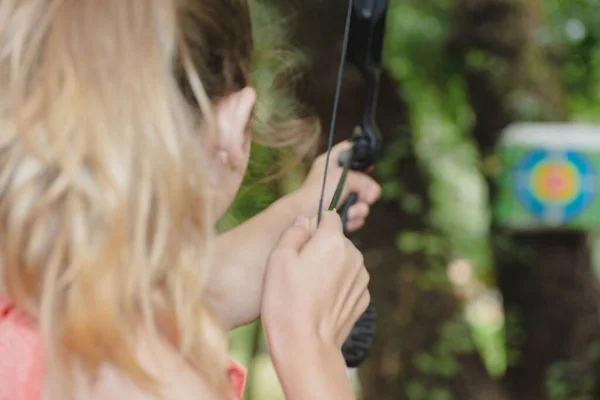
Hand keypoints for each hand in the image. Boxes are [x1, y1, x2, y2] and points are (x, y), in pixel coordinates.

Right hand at [261, 212, 369, 348]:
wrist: (305, 346)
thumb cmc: (286, 301)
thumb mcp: (278, 259)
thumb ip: (293, 232)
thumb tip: (304, 221)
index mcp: (334, 241)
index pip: (330, 216)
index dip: (312, 227)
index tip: (299, 245)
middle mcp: (354, 256)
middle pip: (336, 240)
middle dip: (320, 248)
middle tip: (298, 271)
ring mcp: (361, 279)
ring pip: (343, 262)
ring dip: (329, 268)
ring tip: (307, 290)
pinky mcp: (362, 299)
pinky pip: (348, 283)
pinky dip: (336, 287)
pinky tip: (318, 302)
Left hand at [295, 141, 380, 231]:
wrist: (304, 217)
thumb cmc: (318, 192)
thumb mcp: (344, 178)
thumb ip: (363, 180)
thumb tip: (374, 192)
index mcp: (331, 163)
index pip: (349, 151)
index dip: (361, 156)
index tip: (369, 166)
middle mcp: (334, 179)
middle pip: (361, 181)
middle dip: (366, 192)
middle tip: (367, 198)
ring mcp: (336, 197)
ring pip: (360, 201)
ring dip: (360, 208)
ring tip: (354, 211)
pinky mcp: (337, 214)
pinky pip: (355, 215)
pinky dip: (354, 219)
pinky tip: (349, 220)